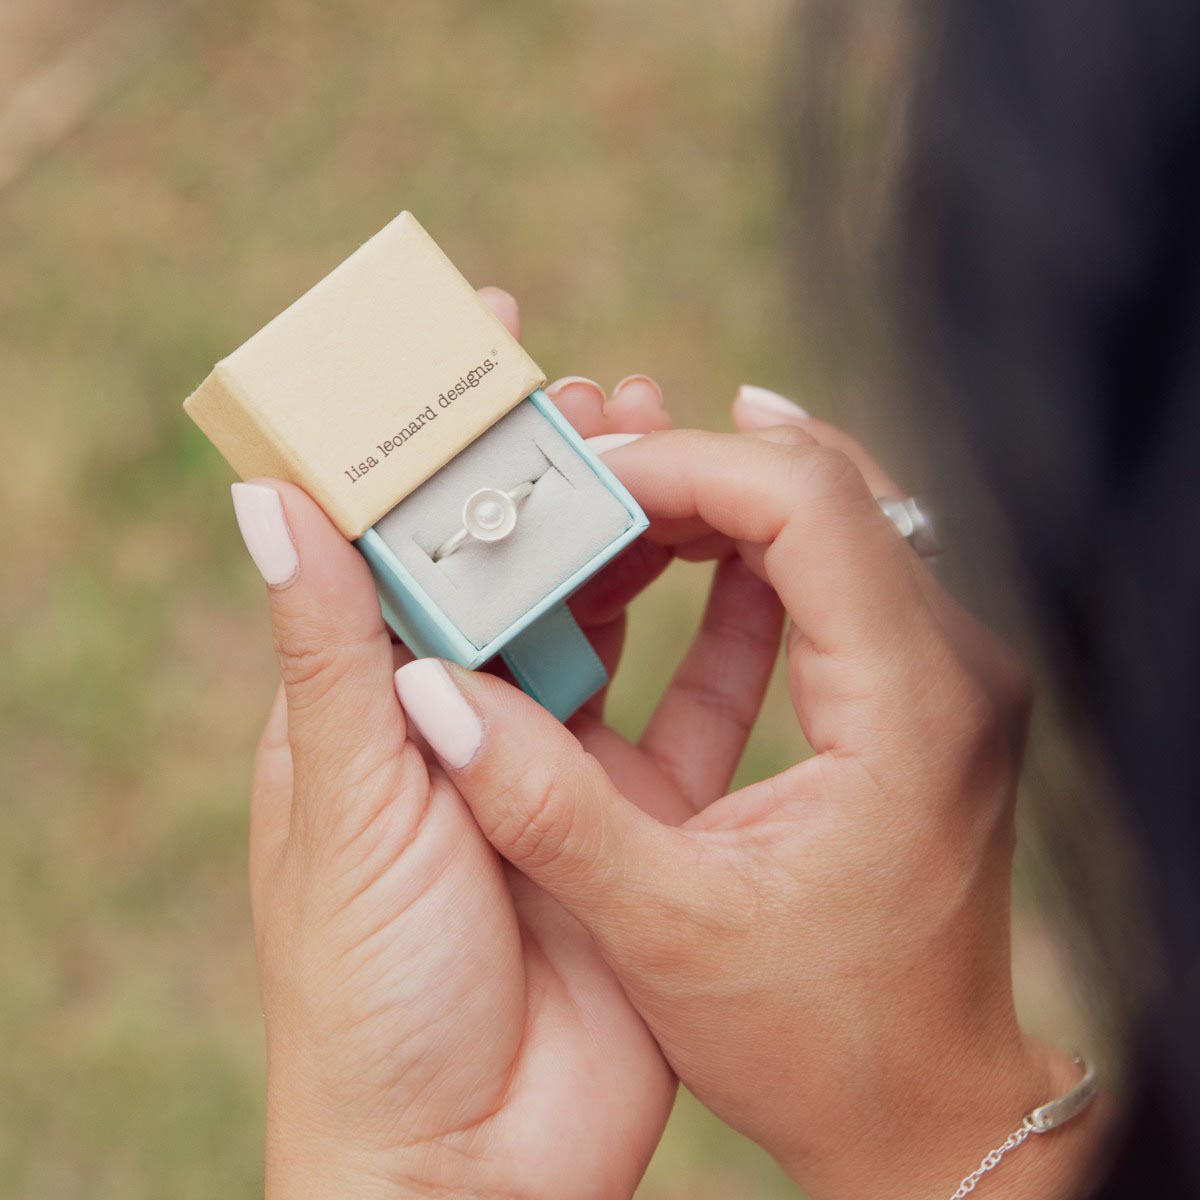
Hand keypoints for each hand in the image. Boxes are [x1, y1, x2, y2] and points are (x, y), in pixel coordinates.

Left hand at [241, 288, 675, 1199]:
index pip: (406, 537)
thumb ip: (331, 649)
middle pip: (518, 565)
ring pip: (612, 616)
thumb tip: (268, 495)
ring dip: (639, 531)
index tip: (486, 339)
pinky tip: (760, 563)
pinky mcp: (645, 815)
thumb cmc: (371, 991)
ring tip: (671, 443)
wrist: (470, 1165)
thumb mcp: (344, 799)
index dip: (444, 438)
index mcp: (377, 705)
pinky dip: (729, 634)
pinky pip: (702, 705)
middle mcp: (469, 720)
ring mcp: (562, 762)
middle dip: (557, 471)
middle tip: (604, 389)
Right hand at [395, 390, 1105, 1199]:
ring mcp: (952, 674)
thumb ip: (545, 809)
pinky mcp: (928, 691)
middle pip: (828, 484)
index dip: (687, 467)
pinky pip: (850, 564)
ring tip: (624, 502)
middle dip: (697, 466)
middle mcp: (953, 667)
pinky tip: (697, 541)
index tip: (589, 479)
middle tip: (591, 479)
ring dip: (729, 494)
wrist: (924, 1101)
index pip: (807, 502)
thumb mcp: (665, 930)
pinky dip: (766, 540)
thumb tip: (433, 695)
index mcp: (906, 707)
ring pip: (844, 509)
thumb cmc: (815, 1039)